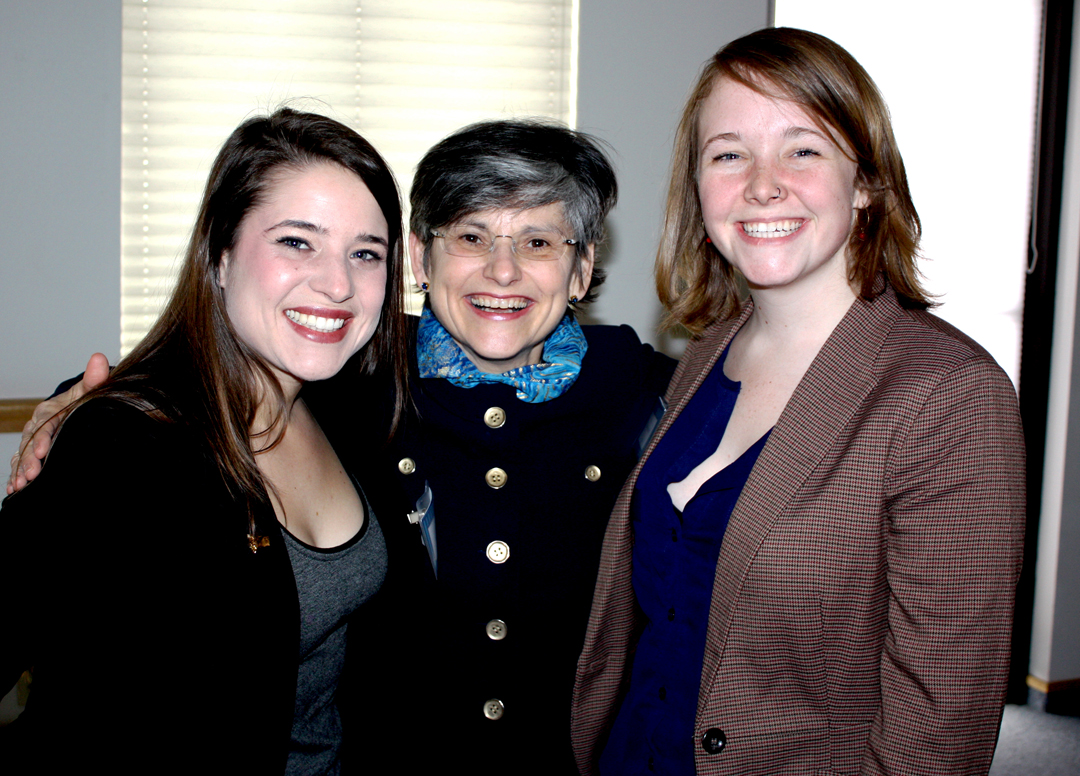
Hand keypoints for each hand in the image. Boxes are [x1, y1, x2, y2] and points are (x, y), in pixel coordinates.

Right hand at [7, 353, 109, 494]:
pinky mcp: (32, 452)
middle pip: (29, 444)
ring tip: (21, 485)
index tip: (42, 451)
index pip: (43, 425)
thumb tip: (99, 359)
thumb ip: (94, 378)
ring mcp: (32, 440)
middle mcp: (36, 425)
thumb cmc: (85, 400)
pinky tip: (15, 490)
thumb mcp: (90, 390)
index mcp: (49, 411)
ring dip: (20, 471)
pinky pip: (21, 463)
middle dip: (28, 460)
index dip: (41, 439)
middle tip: (31, 475)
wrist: (80, 408)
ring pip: (22, 456)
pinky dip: (17, 476)